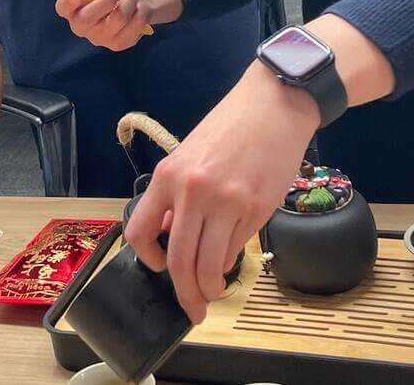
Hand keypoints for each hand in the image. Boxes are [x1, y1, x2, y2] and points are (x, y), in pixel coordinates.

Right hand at [55, 0, 180, 50]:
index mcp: (73, 7)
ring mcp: (100, 38)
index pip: (63, 8)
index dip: (67, 3)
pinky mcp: (118, 44)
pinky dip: (139, 14)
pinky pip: (132, 28)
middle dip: (104, 3)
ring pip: (115, 21)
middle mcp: (82, 26)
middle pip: (86, 19)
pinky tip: (136, 12)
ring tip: (129, 0)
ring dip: (128, 4)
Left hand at [123, 63, 318, 323]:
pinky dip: (230, 261)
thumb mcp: (189, 154)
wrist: (274, 105)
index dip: (147, 259)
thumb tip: (168, 233)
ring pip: (209, 264)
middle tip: (191, 308)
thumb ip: (176, 194)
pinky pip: (236, 249)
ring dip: (209, 287)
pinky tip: (229, 259)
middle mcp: (193, 191)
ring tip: (211, 292)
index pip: (139, 231)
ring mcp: (227, 202)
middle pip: (178, 260)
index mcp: (169, 176)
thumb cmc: (231, 128)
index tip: (158, 268)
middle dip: (184, 293)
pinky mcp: (256, 209)